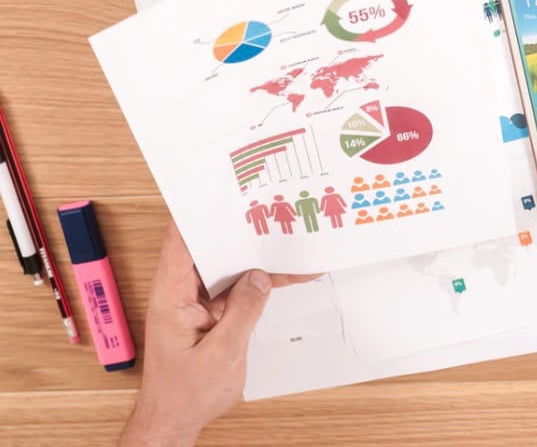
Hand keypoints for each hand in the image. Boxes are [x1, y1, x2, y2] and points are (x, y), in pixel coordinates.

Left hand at [119, 222, 319, 446]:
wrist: (174, 421)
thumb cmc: (185, 394)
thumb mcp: (222, 353)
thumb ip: (244, 311)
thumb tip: (259, 277)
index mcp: (171, 296)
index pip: (180, 242)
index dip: (199, 213)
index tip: (222, 192)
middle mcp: (180, 293)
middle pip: (209, 248)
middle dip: (238, 230)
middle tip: (267, 210)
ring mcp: (196, 302)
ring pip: (228, 267)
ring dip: (256, 257)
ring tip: (288, 240)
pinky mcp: (210, 313)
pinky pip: (236, 288)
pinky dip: (260, 283)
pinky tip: (287, 276)